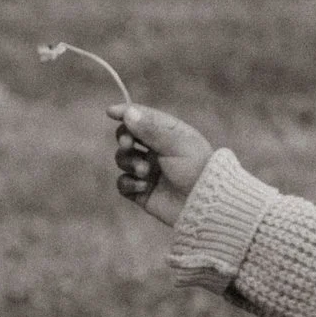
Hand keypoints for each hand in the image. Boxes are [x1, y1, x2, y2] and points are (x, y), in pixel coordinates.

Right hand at [111, 104, 215, 223]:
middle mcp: (156, 150)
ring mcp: (148, 171)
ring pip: (123, 159)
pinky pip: (123, 183)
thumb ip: (151, 128)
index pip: (143, 117)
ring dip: (130, 163)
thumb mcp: (176, 144)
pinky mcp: (142, 191)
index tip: (111, 112)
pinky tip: (143, 187)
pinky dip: (129, 183)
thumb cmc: (196, 168)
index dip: (126, 113)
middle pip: (127, 137)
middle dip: (124, 139)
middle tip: (128, 144)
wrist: (205, 204)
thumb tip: (128, 113)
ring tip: (145, 172)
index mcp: (167, 134)